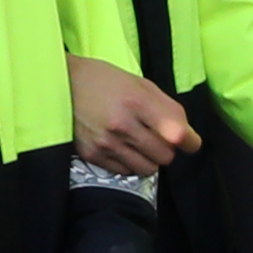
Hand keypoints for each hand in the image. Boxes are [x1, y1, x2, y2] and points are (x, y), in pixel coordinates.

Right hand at [62, 53, 197, 179]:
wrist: (61, 84)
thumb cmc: (105, 81)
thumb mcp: (140, 84)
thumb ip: (167, 109)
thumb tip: (187, 137)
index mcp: (137, 101)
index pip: (177, 133)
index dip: (190, 142)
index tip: (190, 143)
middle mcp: (122, 124)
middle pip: (165, 156)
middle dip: (165, 148)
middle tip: (155, 136)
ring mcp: (106, 142)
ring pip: (148, 169)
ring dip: (149, 158)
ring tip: (137, 141)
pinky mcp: (92, 155)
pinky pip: (126, 172)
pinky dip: (129, 162)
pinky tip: (120, 145)